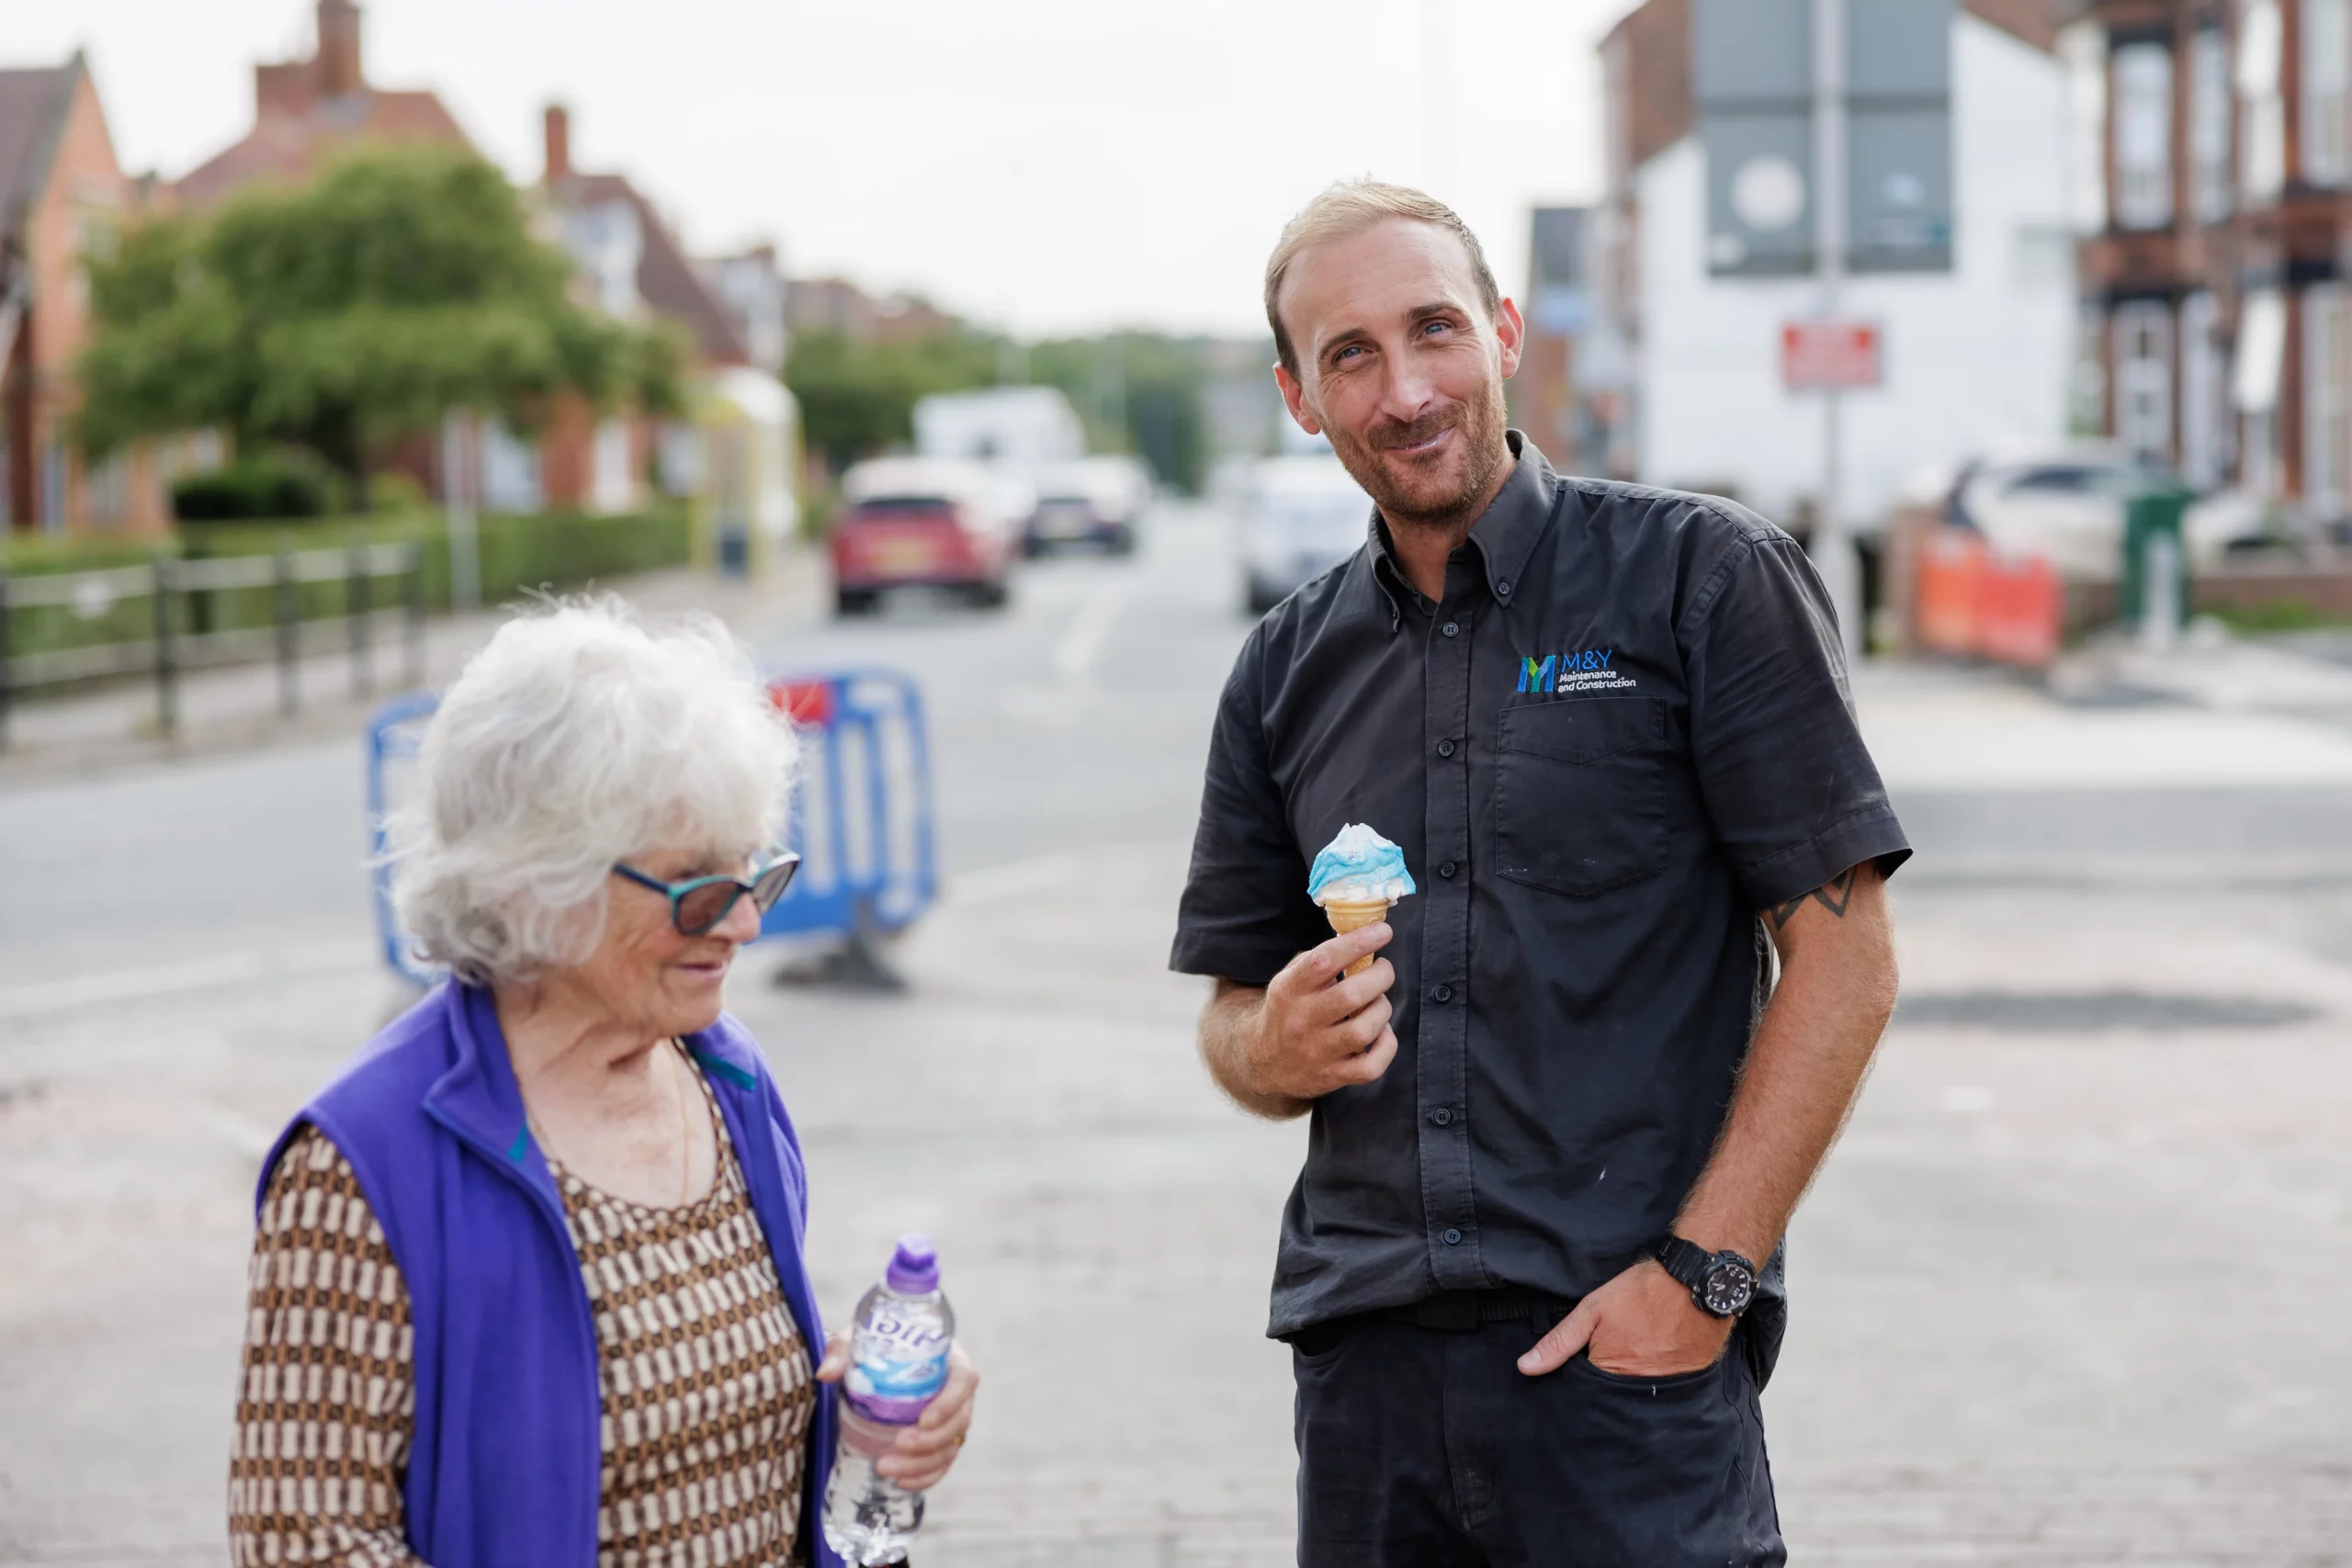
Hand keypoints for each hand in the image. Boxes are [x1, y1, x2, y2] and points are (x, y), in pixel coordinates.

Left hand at [817, 1332, 979, 1490]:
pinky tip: (901, 1482)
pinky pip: (942, 1464)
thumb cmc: (878, 1344)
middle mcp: (956, 1390)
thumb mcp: (862, 1340)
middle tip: (898, 1444)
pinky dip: (925, 1477)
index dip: (950, 1403)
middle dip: (931, 1440)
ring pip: (950, 1447)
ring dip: (922, 1464)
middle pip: (960, 1421)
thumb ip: (843, 1350)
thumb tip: (825, 1373)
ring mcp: (951, 1418)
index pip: (964, 1380)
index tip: (923, 1419)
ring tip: (885, 1468)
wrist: (878, 1360)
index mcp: (949, 1358)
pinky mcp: (940, 1439)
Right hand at [1241, 923, 1398, 1103]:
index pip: (1324, 960)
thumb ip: (1319, 961)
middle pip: (1351, 995)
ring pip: (1363, 1030)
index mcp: (1289, 990)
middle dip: (1380, 977)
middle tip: (1383, 971)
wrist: (1262, 1061)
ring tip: (1379, 1002)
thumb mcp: (1289, 980)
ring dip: (1382, 1010)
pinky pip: (1371, 1066)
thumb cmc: (1287, 1011)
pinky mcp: (1332, 1076)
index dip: (1358, 943)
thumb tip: (1361, 938)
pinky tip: (1382, 1033)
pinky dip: (1387, 1047)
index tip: (1383, 932)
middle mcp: (1300, 1021)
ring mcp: (1316, 1051)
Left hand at [1516, 1260, 1732, 1378]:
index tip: (1590, 1363)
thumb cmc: (1641, 1292)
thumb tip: (1525, 1368)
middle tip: (1621, 1353)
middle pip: (1615, 1396)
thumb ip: (1559, 1342)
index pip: (1588, 1392)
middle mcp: (1638, 1388)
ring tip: (1642, 1355)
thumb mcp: (1592, 1310)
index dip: (1585, 1378)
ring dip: (1637, 1383)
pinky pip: (1669, 1391)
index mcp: (1609, 1372)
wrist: (1696, 1281)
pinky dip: (1663, 1379)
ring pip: (1642, 1396)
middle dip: (1610, 1384)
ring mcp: (1666, 1387)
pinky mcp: (1690, 1382)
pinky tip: (1662, 1358)